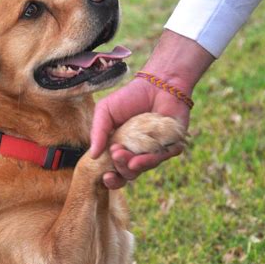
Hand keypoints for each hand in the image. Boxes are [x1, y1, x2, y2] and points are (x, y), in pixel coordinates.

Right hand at [90, 30, 214, 187]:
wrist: (158, 83)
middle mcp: (138, 154)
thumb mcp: (105, 111)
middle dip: (121, 169)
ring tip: (124, 153)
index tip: (105, 177)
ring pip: (145, 168)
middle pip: (130, 174)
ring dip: (135, 164)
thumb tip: (93, 156)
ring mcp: (155, 151)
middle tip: (116, 153)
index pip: (115, 172)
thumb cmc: (130, 97)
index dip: (111, 179)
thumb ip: (98, 132)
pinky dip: (153, 158)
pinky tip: (143, 155)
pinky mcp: (172, 146)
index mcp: (121, 150)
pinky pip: (163, 158)